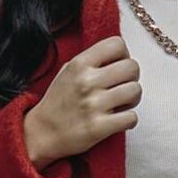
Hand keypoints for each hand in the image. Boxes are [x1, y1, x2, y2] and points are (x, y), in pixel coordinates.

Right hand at [23, 36, 141, 168]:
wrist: (42, 133)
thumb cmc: (58, 102)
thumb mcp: (68, 71)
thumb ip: (92, 61)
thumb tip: (120, 55)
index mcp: (79, 64)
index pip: (117, 44)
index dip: (124, 55)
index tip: (118, 65)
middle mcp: (86, 81)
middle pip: (132, 67)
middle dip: (132, 77)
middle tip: (123, 86)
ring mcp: (93, 104)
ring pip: (135, 90)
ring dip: (132, 99)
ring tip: (121, 104)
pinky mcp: (98, 127)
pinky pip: (132, 117)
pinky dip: (129, 120)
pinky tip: (119, 119)